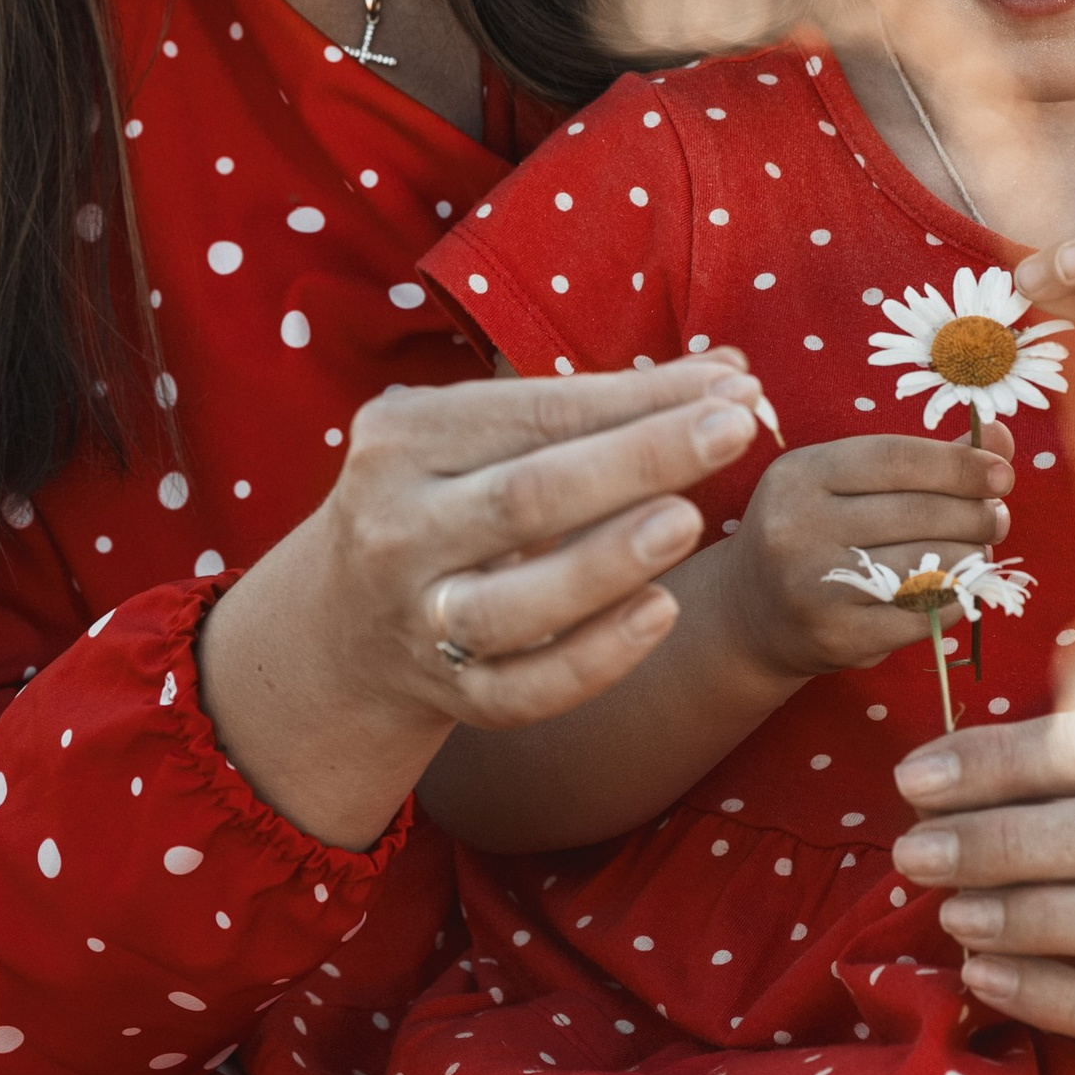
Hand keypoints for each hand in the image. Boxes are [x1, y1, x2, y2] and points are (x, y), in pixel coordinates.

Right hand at [199, 357, 764, 844]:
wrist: (339, 625)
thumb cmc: (443, 501)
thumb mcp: (477, 440)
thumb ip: (590, 407)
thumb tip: (730, 378)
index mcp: (402, 441)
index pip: (536, 412)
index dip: (638, 398)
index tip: (729, 387)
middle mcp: (397, 530)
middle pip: (527, 495)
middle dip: (638, 459)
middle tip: (735, 431)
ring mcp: (417, 620)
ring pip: (516, 602)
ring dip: (607, 561)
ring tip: (690, 520)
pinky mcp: (446, 696)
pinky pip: (525, 690)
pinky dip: (594, 657)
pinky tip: (661, 612)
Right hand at [718, 425, 1013, 684]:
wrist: (749, 611)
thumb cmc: (814, 531)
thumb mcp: (845, 482)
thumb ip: (923, 460)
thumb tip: (1003, 436)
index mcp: (799, 474)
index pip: (896, 460)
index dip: (959, 465)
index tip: (1002, 474)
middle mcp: (797, 527)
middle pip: (917, 514)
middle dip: (975, 515)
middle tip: (997, 518)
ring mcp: (813, 586)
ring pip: (925, 566)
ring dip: (970, 559)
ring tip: (978, 553)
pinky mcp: (835, 637)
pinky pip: (920, 616)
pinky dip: (954, 601)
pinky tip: (959, 590)